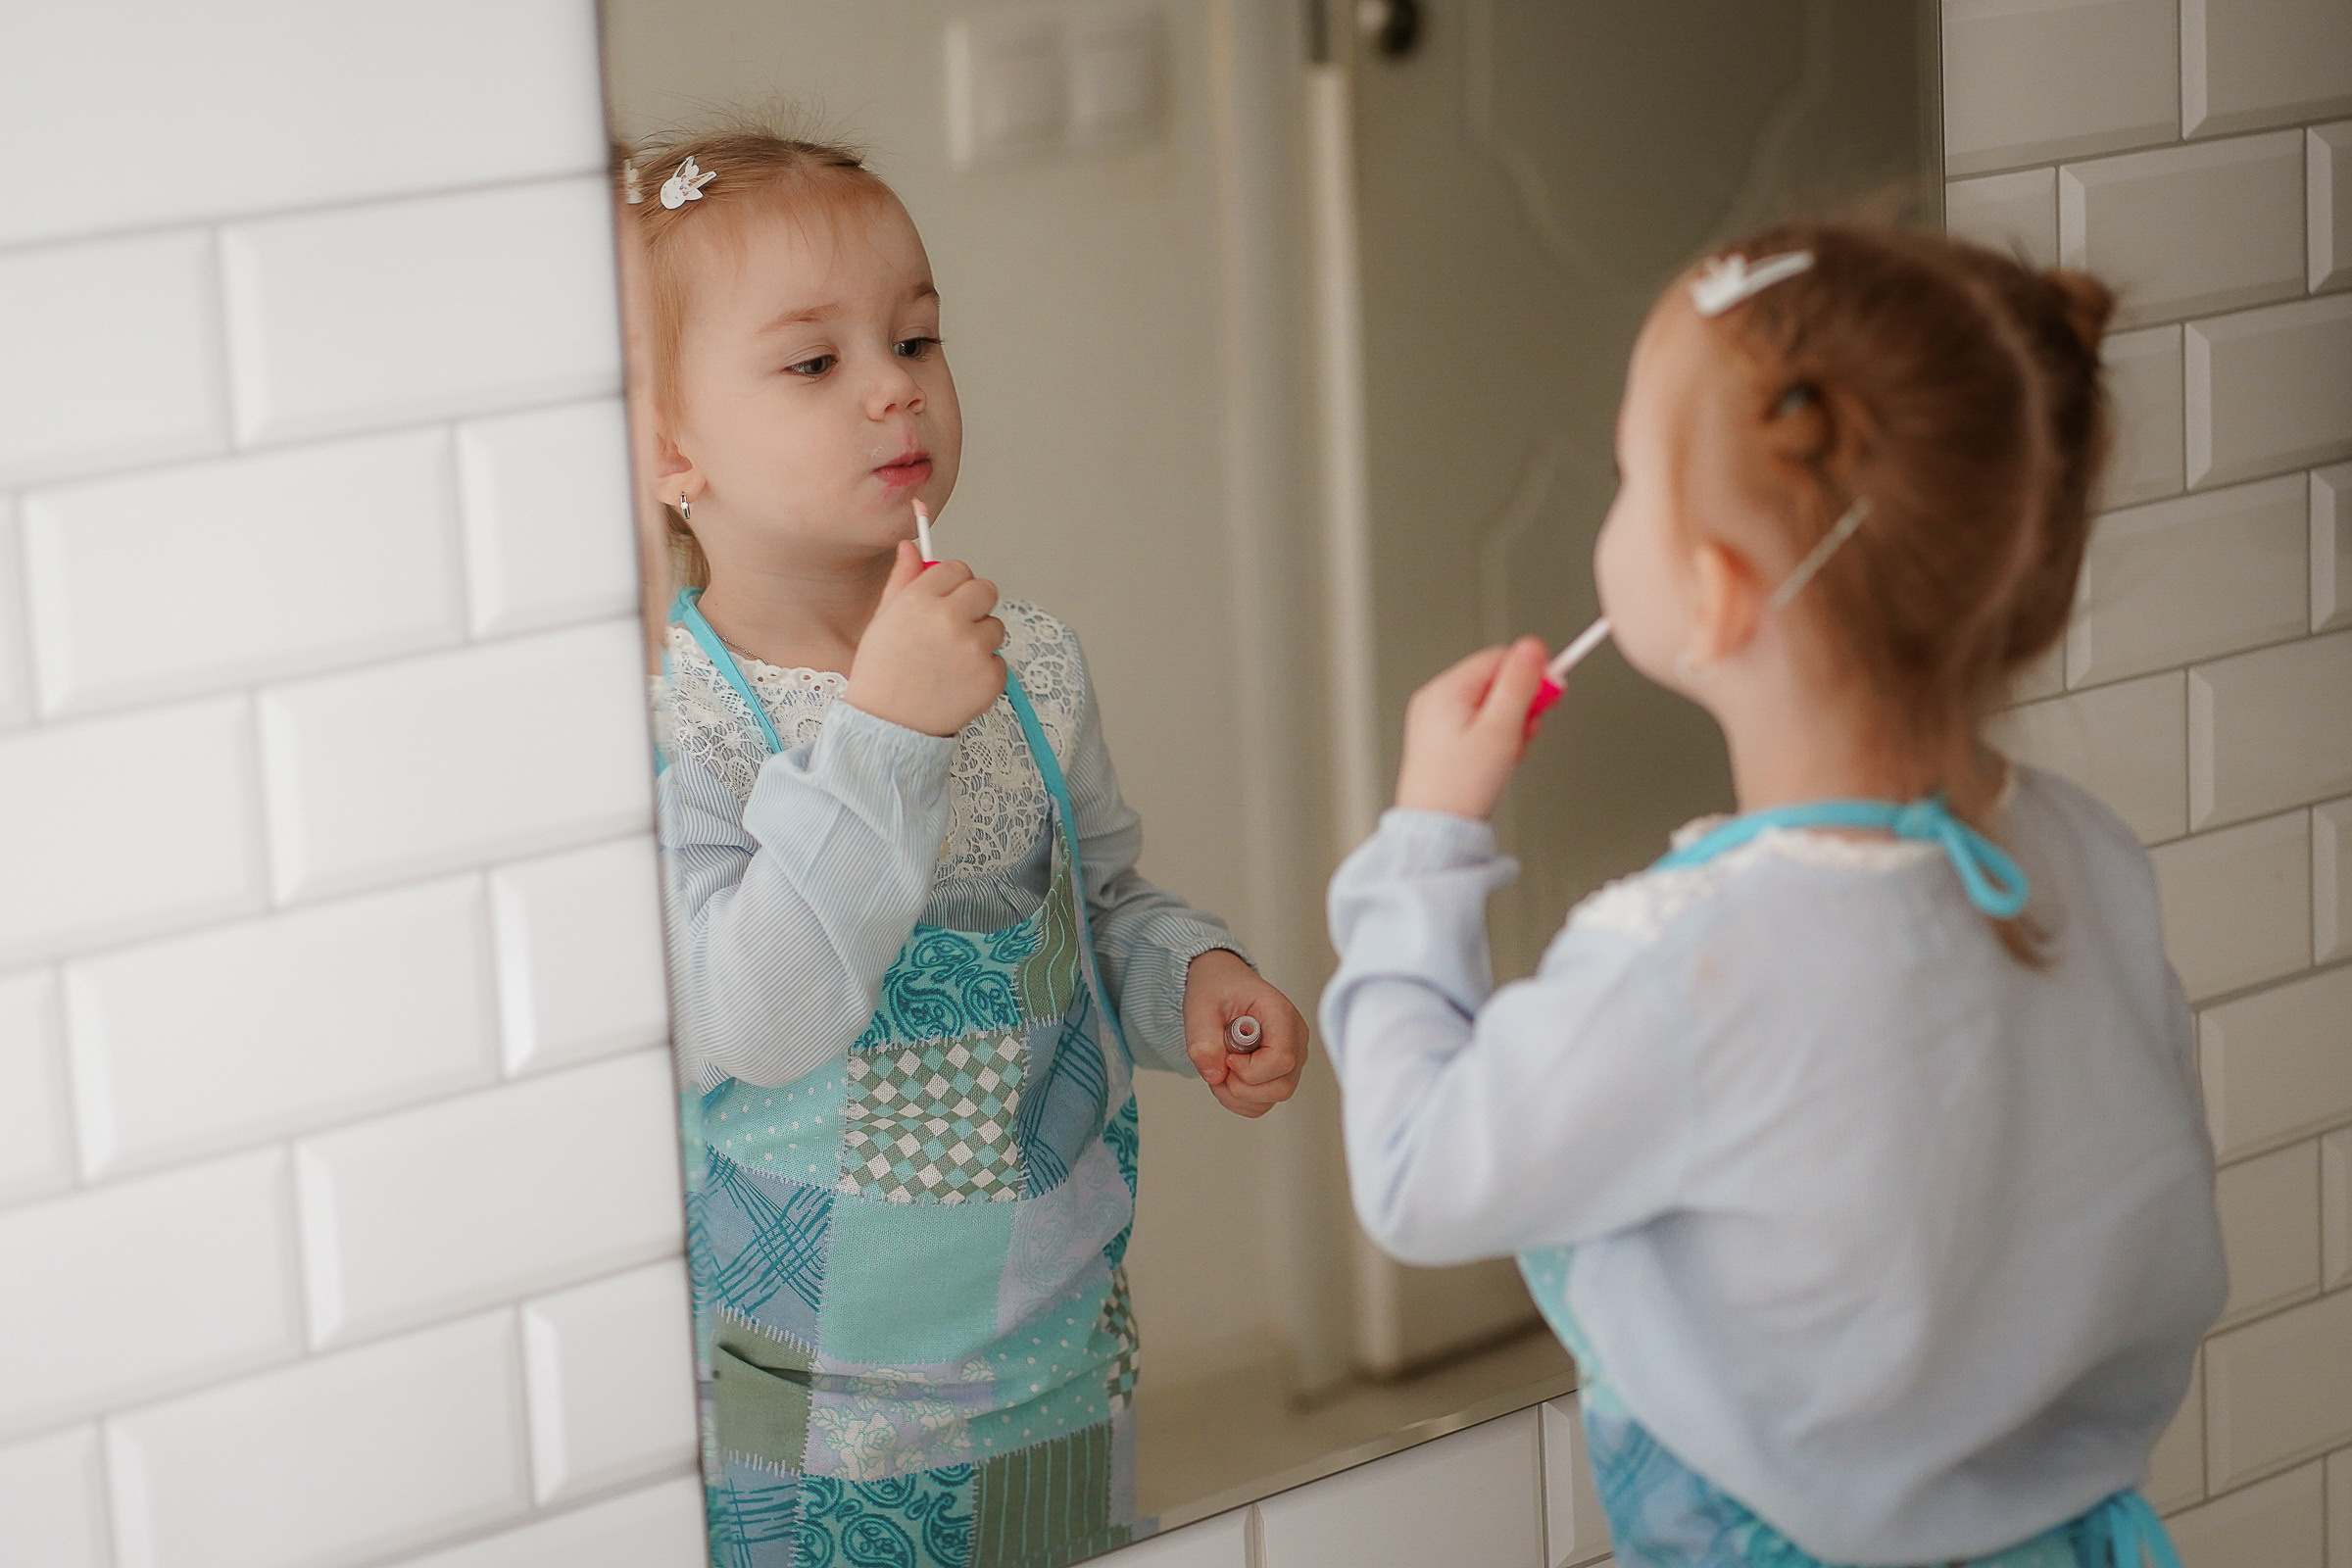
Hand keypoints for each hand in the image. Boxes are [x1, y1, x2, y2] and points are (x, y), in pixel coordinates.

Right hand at [845, 541, 1007, 736]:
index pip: (957, 568)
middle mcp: (950, 618)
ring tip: (950, 662)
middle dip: (975, 604)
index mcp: (921, 599)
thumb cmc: (881, 672)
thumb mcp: (883, 620)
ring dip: (980, 639)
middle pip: (986, 589)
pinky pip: (998, 661)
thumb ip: (903, 580)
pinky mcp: (991, 676)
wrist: (887, 725)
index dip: (952, 584)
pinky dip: (984, 672)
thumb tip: (910, 546)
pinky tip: (957, 683)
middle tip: (955, 628)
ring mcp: (974, 648)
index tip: (947, 597)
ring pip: (995, 626)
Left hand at [1182, 950, 1306, 1118]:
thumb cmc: (1218, 988)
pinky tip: (1227, 1077)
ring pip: (1274, 1097)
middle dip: (1242, 1087)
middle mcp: (1294, 1039)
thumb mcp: (1200, 1006)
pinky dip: (1240, 1099)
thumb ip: (1203, 1039)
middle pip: (1282, 1086)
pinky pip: (1264, 1102)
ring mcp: (1291, 1058)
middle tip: (1220, 1065)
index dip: (1249, 1069)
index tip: (1227, 1057)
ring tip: (1220, 1068)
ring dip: (1238, 1095)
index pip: (1281, 1059)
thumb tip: (1215, 1075)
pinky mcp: (1280, 1073)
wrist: (1221, 983)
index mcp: (1281, 1015)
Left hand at [1394, 635, 1549, 820]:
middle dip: (1519, 707)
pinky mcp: (1442, 742)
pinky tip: (1495, 761)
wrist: (1438, 829)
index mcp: (1445, 691)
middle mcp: (1436, 701)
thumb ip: (1519, 685)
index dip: (1529, 676)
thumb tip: (1532, 647)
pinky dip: (1495, 740)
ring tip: (1505, 754)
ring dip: (1510, 727)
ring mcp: (1436, 722)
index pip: (1499, 658)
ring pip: (1492, 707)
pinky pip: (1480, 726)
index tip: (1547, 696)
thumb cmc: (1460, 786)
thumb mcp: (1500, 729)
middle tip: (1520, 734)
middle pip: (1496, 682)